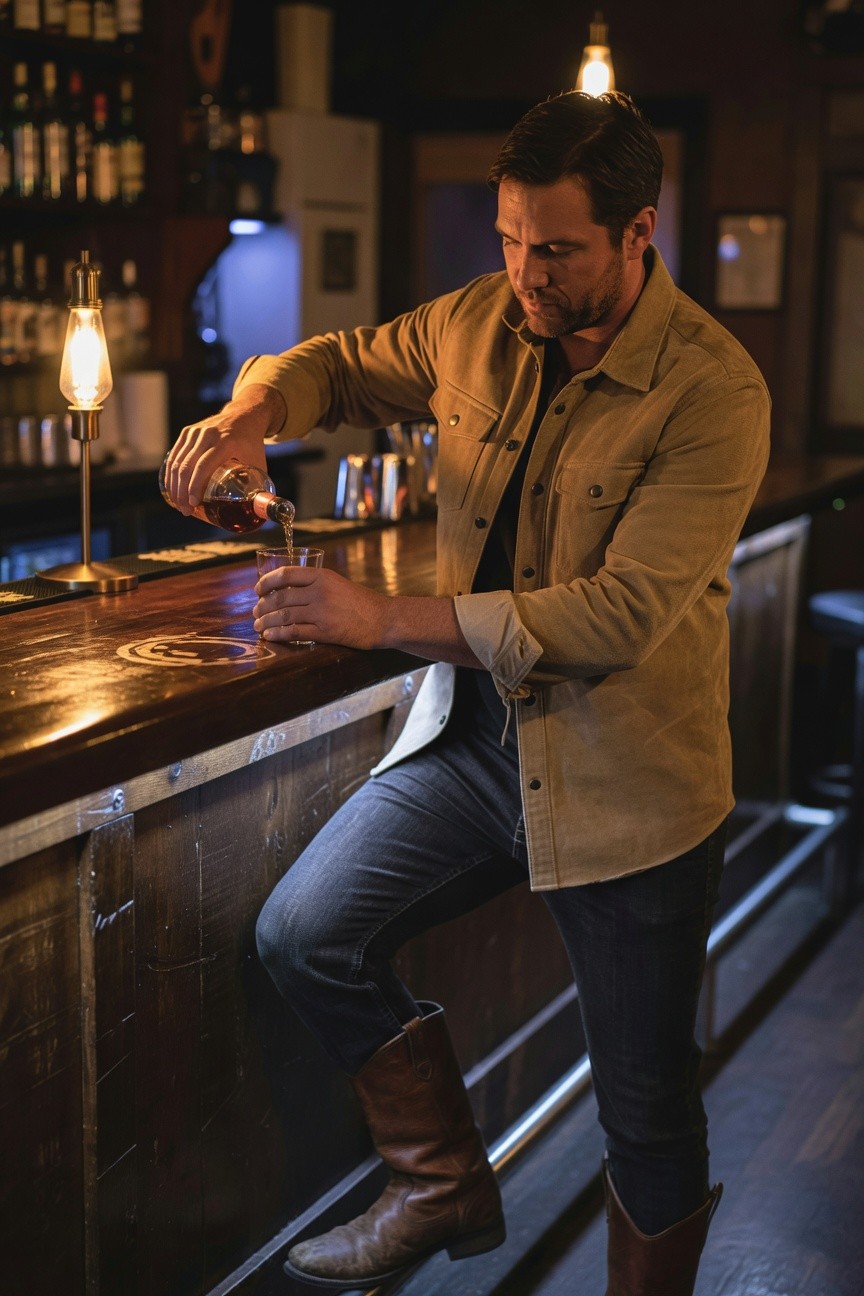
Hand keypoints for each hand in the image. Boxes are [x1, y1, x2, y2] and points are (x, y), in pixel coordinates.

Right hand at [164, 384, 283, 512]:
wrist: (245, 416)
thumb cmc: (253, 445)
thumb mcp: (259, 464)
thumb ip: (259, 488)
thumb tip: (258, 516)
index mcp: (226, 442)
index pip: (204, 465)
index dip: (195, 486)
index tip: (193, 504)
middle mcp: (209, 434)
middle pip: (187, 465)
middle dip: (182, 491)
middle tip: (185, 510)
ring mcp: (196, 431)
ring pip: (177, 461)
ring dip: (174, 485)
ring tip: (179, 504)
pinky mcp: (188, 432)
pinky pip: (174, 455)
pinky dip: (171, 473)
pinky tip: (172, 488)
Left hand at [253, 566, 389, 649]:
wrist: (384, 619)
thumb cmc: (362, 603)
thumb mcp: (338, 584)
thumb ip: (316, 585)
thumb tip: (288, 592)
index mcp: (322, 576)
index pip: (286, 574)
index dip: (266, 582)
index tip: (257, 590)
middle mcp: (320, 592)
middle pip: (281, 597)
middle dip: (263, 606)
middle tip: (255, 613)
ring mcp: (322, 612)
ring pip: (284, 615)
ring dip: (267, 622)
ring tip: (259, 626)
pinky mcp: (325, 631)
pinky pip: (294, 632)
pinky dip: (278, 634)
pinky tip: (270, 636)